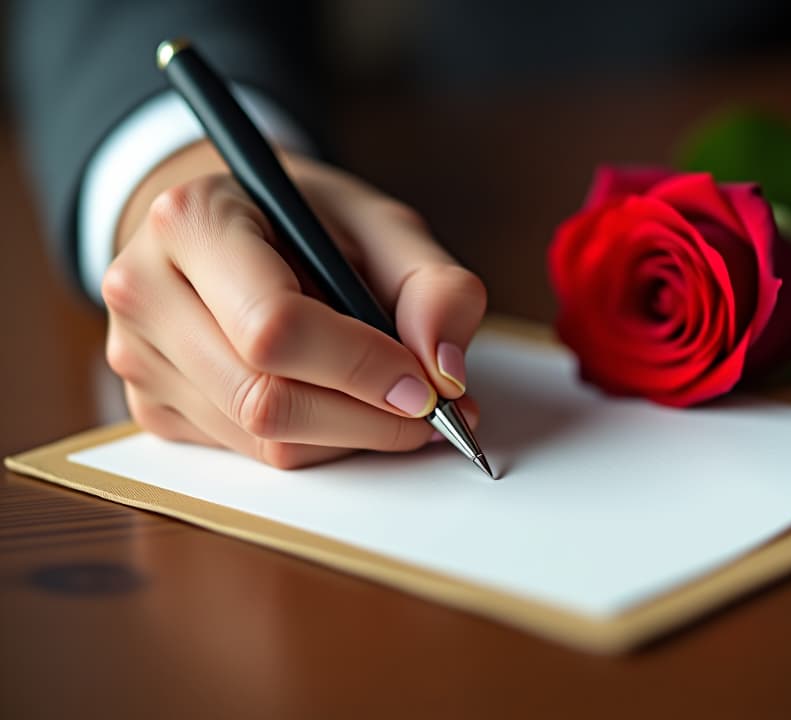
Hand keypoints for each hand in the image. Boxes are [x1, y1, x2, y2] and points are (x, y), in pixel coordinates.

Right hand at [102, 141, 485, 467]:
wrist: (234, 227)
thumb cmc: (307, 223)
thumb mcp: (381, 224)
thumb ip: (433, 285)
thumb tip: (445, 371)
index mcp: (192, 221)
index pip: (275, 327)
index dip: (361, 368)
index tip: (426, 387)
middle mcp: (144, 289)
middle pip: (264, 399)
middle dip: (366, 418)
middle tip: (431, 412)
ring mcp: (136, 355)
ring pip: (262, 441)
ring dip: (349, 436)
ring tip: (394, 404)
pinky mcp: (151, 406)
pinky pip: (250, 454)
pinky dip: (317, 443)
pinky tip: (340, 404)